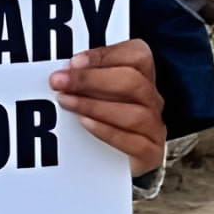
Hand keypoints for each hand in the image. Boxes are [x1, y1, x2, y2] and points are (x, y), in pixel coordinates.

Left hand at [48, 39, 165, 176]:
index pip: (136, 55)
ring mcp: (154, 126)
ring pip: (134, 113)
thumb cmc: (100, 116)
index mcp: (142, 75)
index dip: (105, 56)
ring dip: (94, 106)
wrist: (109, 159)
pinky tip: (83, 123)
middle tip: (59, 82)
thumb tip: (61, 72)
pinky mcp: (150, 152)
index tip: (73, 62)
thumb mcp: (92, 91)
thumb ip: (83, 78)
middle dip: (91, 80)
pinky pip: (132, 141)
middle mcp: (151, 98)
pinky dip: (105, 130)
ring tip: (66, 102)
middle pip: (133, 82)